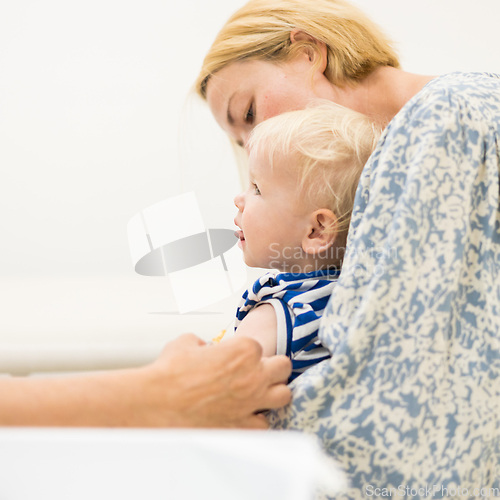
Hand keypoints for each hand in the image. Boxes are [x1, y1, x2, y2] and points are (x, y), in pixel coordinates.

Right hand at [137, 333, 291, 428]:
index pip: (259, 346)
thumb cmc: (170, 372)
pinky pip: (265, 423)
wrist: (156, 403)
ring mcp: (251, 402)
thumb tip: (207, 348)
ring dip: (273, 393)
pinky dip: (257, 419)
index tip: (235, 358)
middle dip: (272, 368)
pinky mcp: (243, 426)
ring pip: (284, 395)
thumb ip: (205, 342)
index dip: (246, 352)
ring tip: (258, 394)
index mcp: (243, 350)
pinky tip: (245, 416)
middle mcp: (254, 375)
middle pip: (283, 367)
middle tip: (256, 372)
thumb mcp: (187, 342)